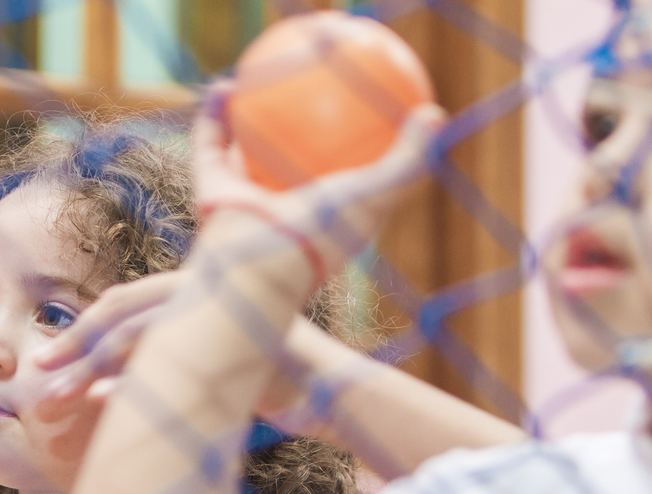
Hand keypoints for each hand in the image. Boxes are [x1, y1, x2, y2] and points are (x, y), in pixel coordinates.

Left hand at [36, 274, 315, 434]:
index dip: (81, 331)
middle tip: (36, 371)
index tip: (45, 361)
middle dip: (73, 344)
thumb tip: (113, 387)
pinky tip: (103, 402)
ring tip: (56, 396)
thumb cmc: (269, 377)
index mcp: (188, 294)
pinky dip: (132, 382)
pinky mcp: (230, 346)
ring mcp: (212, 317)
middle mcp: (194, 296)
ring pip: (135, 336)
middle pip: (118, 314)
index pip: (122, 305)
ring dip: (90, 366)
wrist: (330, 387)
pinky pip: (170, 363)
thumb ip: (166, 361)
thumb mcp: (211, 361)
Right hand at [194, 81, 444, 284]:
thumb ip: (407, 159)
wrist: (257, 266)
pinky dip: (214, 115)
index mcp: (326, 210)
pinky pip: (212, 144)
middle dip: (300, 120)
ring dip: (250, 109)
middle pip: (293, 153)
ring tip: (262, 70)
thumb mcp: (375, 194)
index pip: (348, 170)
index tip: (365, 103)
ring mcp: (248, 198)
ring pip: (246, 145)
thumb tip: (439, 112)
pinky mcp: (214, 192)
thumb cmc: (320, 235)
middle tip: (314, 80)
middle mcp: (286, 204)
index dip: (356, 139)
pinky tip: (228, 83)